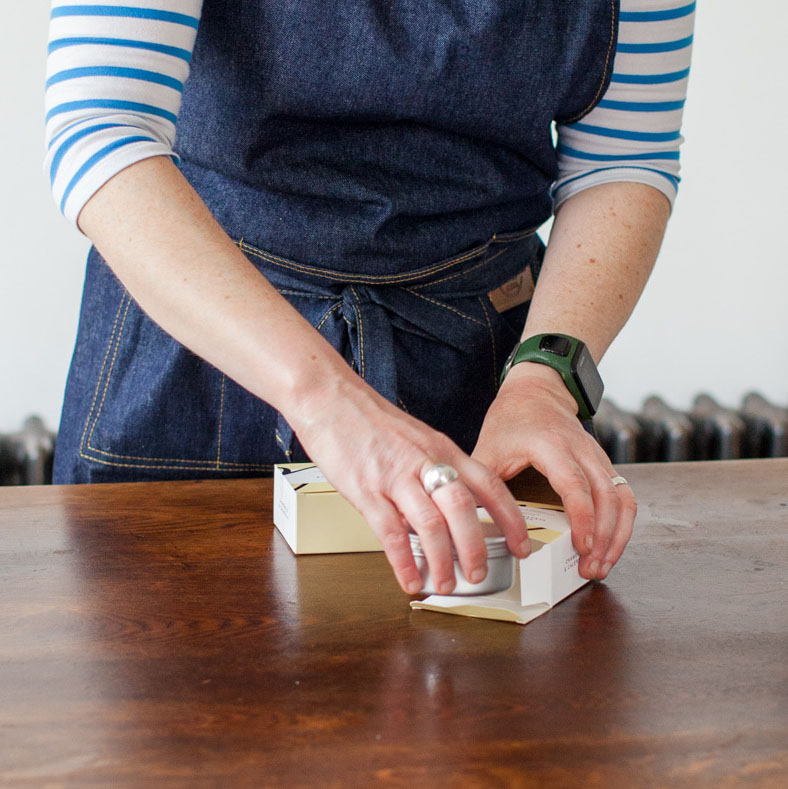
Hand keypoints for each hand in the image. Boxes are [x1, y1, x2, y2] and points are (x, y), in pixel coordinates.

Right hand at [290, 375, 530, 594]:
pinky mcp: (365, 489)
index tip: (522, 544)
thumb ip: (435, 467)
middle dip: (476, 547)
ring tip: (446, 584)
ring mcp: (394, 476)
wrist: (329, 397)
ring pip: (431, 523)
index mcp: (441, 449)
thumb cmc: (369, 419)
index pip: (488, 484)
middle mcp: (424, 462)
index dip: (510, 517)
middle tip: (479, 574)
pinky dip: (403, 561)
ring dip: (442, 560)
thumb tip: (450, 504)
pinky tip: (410, 580)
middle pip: (463, 508)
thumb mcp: (416, 437)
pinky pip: (390, 532)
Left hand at [471, 362, 635, 579]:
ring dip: (617, 535)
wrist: (536, 391)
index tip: (582, 546)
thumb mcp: (488, 449)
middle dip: (603, 537)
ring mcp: (598, 456)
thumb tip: (465, 522)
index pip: (575, 483)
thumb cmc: (510, 420)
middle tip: (590, 569)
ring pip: (622, 498)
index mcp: (551, 444)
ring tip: (601, 566)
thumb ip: (480, 485)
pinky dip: (622, 524)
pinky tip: (610, 547)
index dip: (581, 517)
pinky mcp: (605, 465)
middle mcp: (582, 449)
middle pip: (607, 495)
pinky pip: (625, 496)